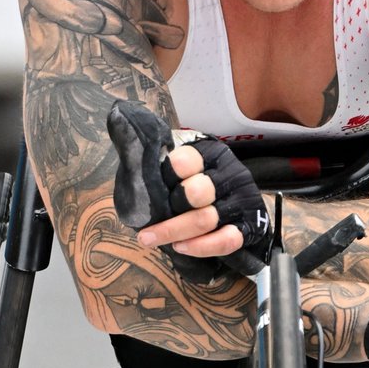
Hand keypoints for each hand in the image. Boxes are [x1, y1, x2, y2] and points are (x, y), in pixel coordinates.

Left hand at [106, 101, 269, 280]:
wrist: (243, 209)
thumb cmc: (199, 185)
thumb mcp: (180, 165)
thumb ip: (155, 154)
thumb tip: (118, 119)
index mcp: (210, 154)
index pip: (186, 160)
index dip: (167, 176)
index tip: (151, 190)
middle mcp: (229, 173)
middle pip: (196, 193)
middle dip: (168, 214)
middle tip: (146, 228)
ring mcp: (241, 200)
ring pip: (206, 219)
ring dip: (174, 233)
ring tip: (150, 240)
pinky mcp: (250, 225)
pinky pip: (227, 239)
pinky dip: (201, 247)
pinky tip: (182, 248)